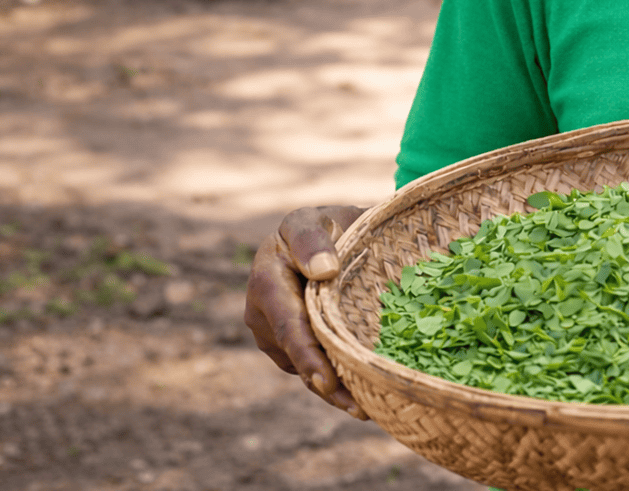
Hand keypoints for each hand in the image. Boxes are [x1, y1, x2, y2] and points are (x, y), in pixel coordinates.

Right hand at [244, 205, 368, 417]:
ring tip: (366, 407)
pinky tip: (361, 392)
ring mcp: (272, 333)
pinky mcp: (287, 345)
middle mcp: (262, 313)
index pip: (289, 326)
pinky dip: (332, 380)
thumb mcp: (314, 220)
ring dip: (332, 389)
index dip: (308, 356)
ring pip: (302, 367)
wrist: (320, 235)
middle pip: (297, 356)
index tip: (327, 381)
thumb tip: (323, 270)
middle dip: (326, 385)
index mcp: (266, 280)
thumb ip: (313, 239)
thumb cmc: (321, 224)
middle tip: (360, 409)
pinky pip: (308, 365)